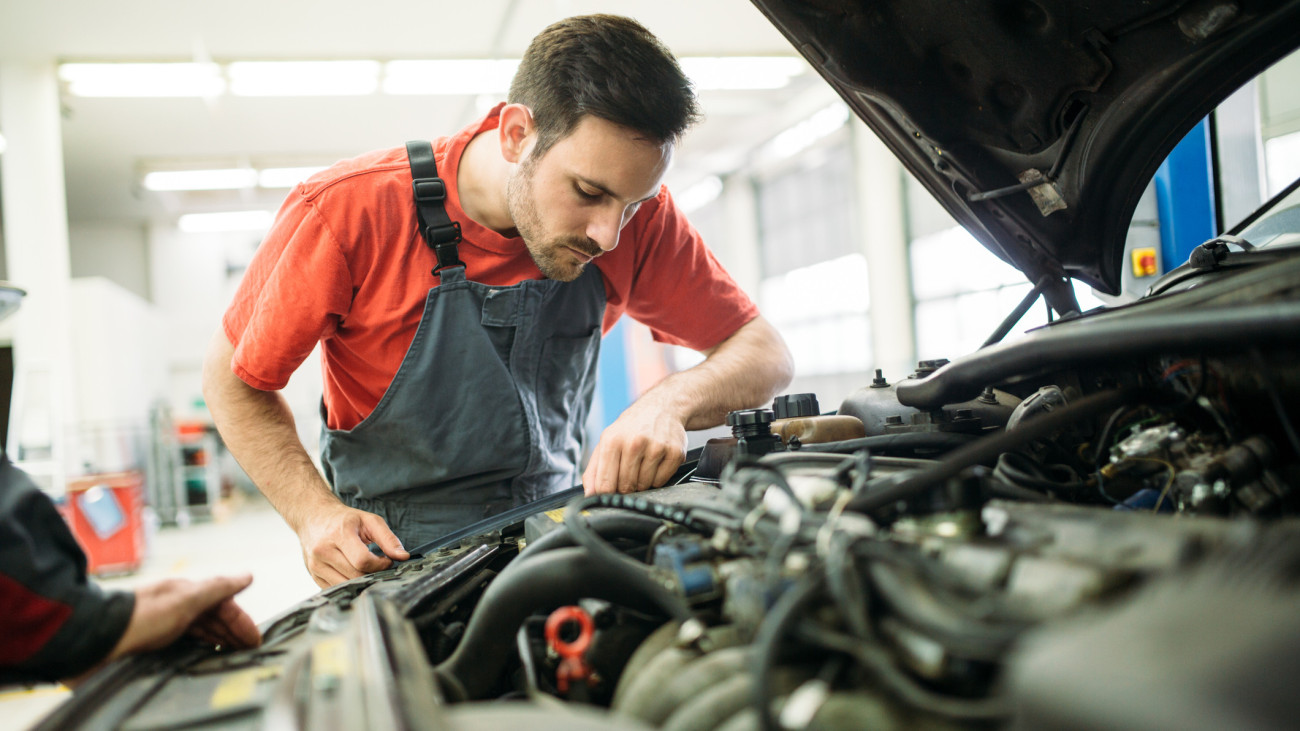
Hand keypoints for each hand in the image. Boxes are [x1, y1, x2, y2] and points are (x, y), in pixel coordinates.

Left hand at [66, 574, 262, 685]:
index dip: (241, 621)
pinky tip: (204, 655)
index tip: (254, 639)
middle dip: (234, 632)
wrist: (97, 640)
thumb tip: (246, 576)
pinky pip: (186, 643)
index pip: (223, 604)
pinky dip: (201, 648)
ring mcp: (165, 625)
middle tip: (248, 649)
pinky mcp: (153, 643)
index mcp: (186, 592)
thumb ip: (218, 588)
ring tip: (233, 654)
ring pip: (201, 632)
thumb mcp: (186, 599)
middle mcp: (177, 606)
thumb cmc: (139, 618)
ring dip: (219, 641)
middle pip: (213, 618)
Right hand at [296, 504, 409, 587]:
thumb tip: (403, 556)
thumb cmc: (344, 519)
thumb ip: (388, 539)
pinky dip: (348, 584)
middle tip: (379, 566)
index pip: (362, 560)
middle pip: (355, 575)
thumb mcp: (369, 521)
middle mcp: (323, 550)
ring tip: (366, 569)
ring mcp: (316, 565)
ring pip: (345, 585)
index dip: (380, 565)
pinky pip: (336, 588)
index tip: (386, 561)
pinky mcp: (314, 575)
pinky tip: (353, 572)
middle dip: (372, 573)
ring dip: (361, 581)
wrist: (314, 517)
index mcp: (338, 534)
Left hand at [583, 402, 687, 494]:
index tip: (609, 492)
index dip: (606, 493)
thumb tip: (590, 493)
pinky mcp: (674, 452)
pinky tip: (655, 462)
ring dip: (642, 481)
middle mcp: (634, 442)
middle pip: (626, 486)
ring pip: (644, 485)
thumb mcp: (607, 440)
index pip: (605, 483)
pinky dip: (657, 478)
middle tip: (628, 472)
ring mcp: (656, 447)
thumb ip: (594, 469)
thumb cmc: (632, 427)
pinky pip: (661, 481)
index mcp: (612, 440)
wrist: (662, 408)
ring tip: (642, 463)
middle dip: (626, 486)